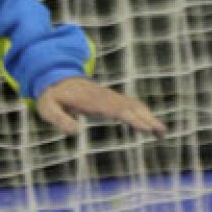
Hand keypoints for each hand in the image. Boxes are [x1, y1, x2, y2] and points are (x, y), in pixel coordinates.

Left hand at [37, 76, 166, 136]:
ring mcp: (110, 97)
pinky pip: (131, 106)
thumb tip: (76, 131)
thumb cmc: (52, 96)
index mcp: (93, 101)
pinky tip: (151, 125)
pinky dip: (143, 114)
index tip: (146, 128)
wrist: (55, 78)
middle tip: (162, 132)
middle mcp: (106, 98)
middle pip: (131, 107)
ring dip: (149, 117)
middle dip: (148, 119)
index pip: (117, 109)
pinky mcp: (111, 100)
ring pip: (134, 106)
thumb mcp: (48, 108)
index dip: (133, 118)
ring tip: (162, 133)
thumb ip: (60, 119)